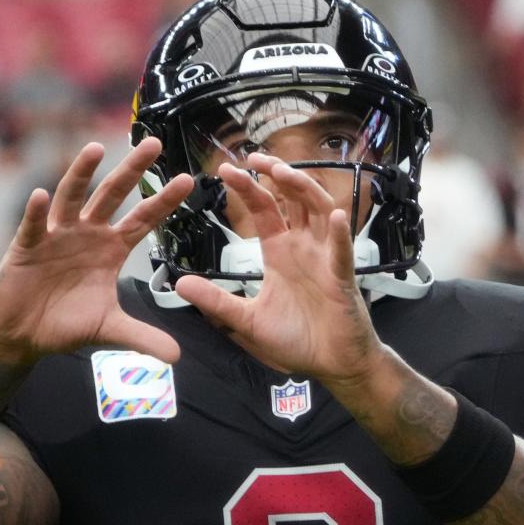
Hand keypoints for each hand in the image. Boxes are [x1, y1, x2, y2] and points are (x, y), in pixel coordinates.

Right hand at [0, 138, 192, 364]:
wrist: (23, 336)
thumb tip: (178, 357)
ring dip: (82, 173)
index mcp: (110, 249)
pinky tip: (41, 196)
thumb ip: (143, 338)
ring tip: (96, 149)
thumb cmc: (65, 324)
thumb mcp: (110, 330)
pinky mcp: (27, 246)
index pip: (143, 219)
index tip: (188, 180)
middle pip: (113, 195)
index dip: (164, 200)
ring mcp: (56, 235)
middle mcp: (87, 234)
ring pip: (72, 198)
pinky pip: (33, 226)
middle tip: (154, 143)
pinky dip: (37, 211)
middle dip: (133, 170)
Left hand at [174, 155, 382, 382]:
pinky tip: (336, 216)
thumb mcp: (246, 321)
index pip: (264, 209)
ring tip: (284, 174)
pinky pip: (343, 252)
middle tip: (255, 158)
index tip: (227, 171)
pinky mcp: (343, 279)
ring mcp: (325, 259)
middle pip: (292, 198)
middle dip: (276, 174)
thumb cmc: (295, 341)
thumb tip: (180, 284)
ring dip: (304, 190)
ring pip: (320, 212)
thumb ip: (216, 302)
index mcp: (281, 252)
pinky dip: (341, 233)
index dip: (249, 188)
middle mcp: (304, 247)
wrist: (330, 366)